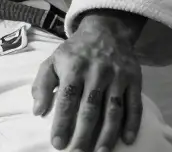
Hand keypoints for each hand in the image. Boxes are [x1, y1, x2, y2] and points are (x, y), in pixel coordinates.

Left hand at [32, 11, 144, 151]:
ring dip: (107, 134)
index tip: (57, 143)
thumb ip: (42, 84)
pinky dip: (132, 123)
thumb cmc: (75, 51)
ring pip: (113, 110)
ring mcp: (117, 77)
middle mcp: (97, 73)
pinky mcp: (134, 80)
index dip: (62, 123)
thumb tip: (37, 111)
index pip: (67, 100)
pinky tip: (127, 140)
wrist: (106, 30)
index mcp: (74, 68)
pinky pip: (134, 104)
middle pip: (90, 109)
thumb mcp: (52, 60)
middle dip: (83, 134)